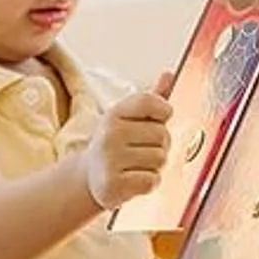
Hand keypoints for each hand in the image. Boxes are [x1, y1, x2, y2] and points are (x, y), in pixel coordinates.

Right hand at [84, 72, 174, 209]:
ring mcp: (110, 159)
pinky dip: (149, 183)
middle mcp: (110, 134)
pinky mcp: (113, 185)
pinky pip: (152, 181)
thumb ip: (151, 99)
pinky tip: (134, 179)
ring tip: (137, 165)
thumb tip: (169, 74)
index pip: (151, 102)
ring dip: (155, 166)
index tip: (156, 121)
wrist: (89, 177)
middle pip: (163, 135)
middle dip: (161, 145)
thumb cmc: (116, 144)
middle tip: (143, 150)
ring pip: (160, 159)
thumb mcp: (128, 119)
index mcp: (115, 113)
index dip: (163, 113)